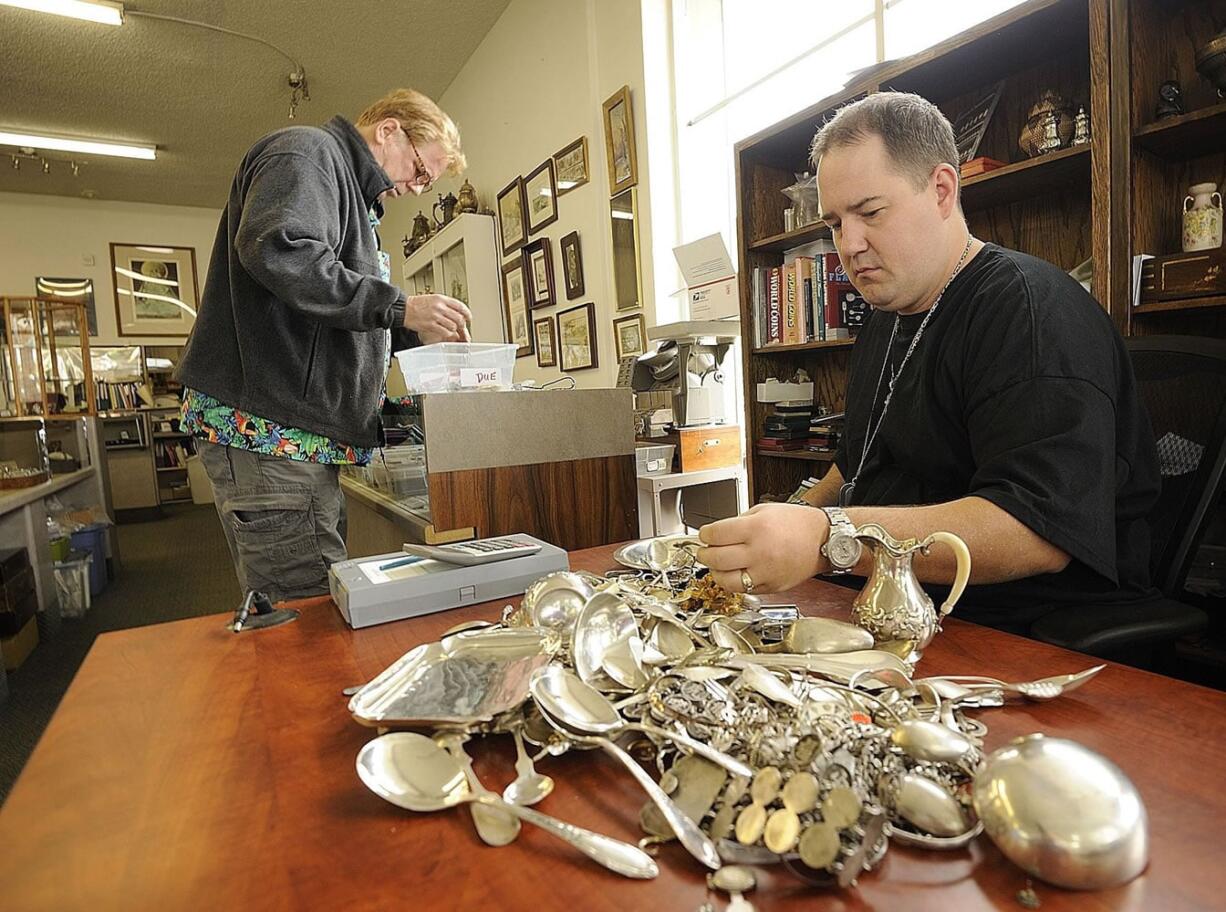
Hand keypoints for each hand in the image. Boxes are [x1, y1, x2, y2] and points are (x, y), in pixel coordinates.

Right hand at [404, 293, 471, 342]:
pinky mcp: (430, 325)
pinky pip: (445, 332)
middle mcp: (439, 307)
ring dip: (454, 330)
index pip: (460, 306)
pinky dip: (448, 334)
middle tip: (462, 328)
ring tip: (451, 330)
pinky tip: (446, 333)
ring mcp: (435, 316)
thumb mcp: (433, 299)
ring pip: (453, 326)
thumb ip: (445, 304)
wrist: (404, 308)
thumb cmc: (416, 304)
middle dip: (462, 325)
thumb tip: (456, 312)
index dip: (467, 313)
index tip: (469, 318)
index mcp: (441, 299)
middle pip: (459, 317)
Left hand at [697, 503, 830, 594]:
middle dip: (704, 554)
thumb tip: (716, 534)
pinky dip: (733, 582)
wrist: (823, 541)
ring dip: (715, 572)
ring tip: (716, 565)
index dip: (704, 535)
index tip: (704, 535)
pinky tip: (733, 573)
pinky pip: (743, 590)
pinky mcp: (771, 586)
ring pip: (726, 580)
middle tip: (704, 551)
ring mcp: (765, 572)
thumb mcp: (764, 510)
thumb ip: (738, 522)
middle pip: (716, 558)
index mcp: (756, 528)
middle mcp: (760, 552)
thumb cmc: (797, 524)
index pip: (716, 534)